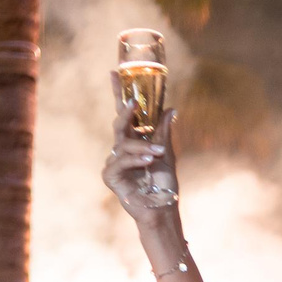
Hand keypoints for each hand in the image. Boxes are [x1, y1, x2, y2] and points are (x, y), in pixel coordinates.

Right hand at [102, 103, 178, 222]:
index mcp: (135, 140)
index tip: (115, 73)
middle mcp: (122, 149)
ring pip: (124, 145)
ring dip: (142, 148)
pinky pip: (120, 161)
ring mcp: (115, 162)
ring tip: (156, 155)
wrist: (162, 208)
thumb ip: (163, 132)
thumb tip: (171, 109)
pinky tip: (146, 162)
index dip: (119, 94)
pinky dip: (134, 160)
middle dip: (125, 111)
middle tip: (134, 102)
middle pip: (119, 123)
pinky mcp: (110, 176)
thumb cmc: (164, 184)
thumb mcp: (166, 154)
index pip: (125, 114)